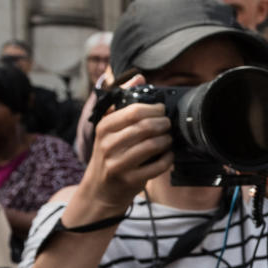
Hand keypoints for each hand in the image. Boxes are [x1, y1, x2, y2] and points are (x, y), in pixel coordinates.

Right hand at [80, 75, 172, 213]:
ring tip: (167, 139)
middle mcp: (107, 144)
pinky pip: (158, 165)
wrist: (99, 190)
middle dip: (164, 124)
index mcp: (103, 127)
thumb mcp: (109, 128)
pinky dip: (168, 158)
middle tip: (168, 125)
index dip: (155, 109)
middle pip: (146, 127)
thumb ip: (123, 102)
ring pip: (153, 145)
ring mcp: (118, 164)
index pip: (135, 110)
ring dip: (167, 140)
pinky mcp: (129, 180)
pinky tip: (167, 155)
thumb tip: (139, 77)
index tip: (161, 111)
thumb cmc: (109, 154)